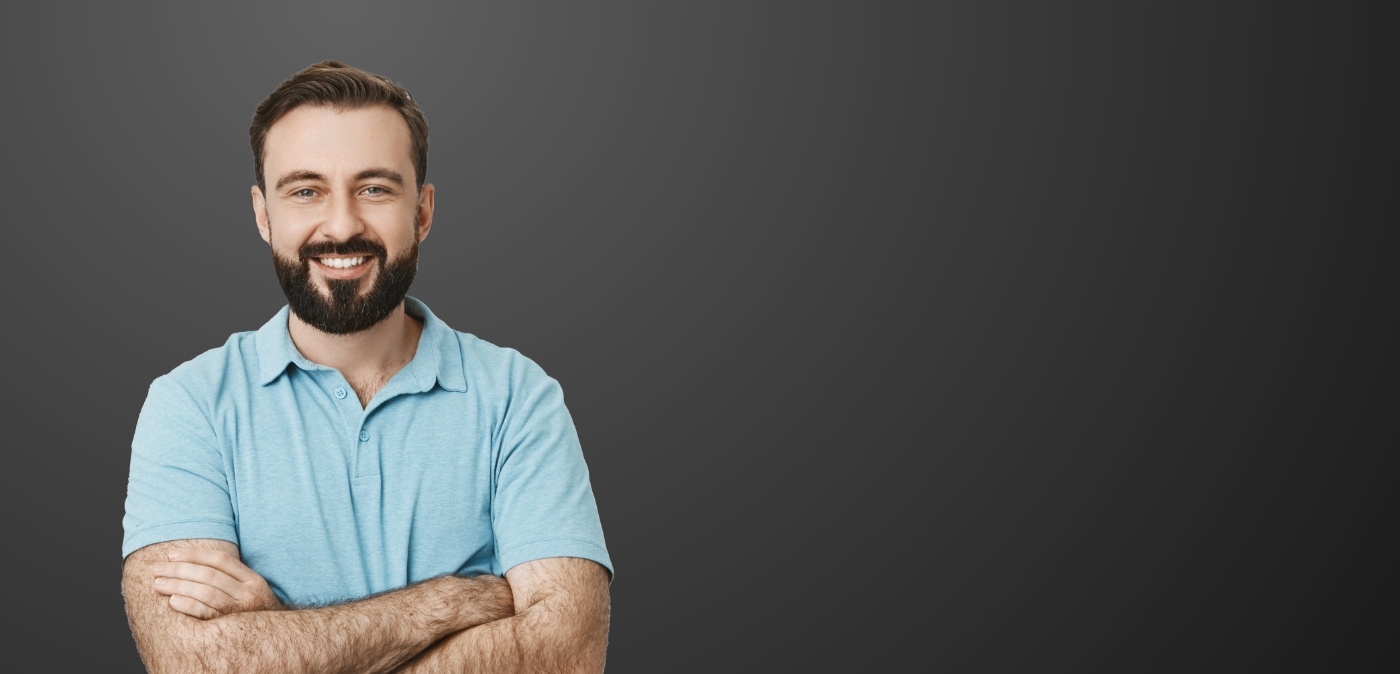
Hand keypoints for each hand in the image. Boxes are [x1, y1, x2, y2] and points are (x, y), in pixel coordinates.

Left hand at [152, 547, 284, 618]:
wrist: (274, 638)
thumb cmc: (253, 612)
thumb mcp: (250, 590)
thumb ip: (230, 577)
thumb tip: (192, 563)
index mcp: (252, 579)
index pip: (220, 559)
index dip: (194, 555)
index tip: (172, 554)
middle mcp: (248, 593)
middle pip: (209, 575)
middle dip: (179, 570)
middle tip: (157, 569)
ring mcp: (241, 611)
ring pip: (207, 593)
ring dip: (179, 586)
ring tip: (159, 584)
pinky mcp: (231, 628)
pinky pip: (207, 614)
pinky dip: (189, 606)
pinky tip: (173, 601)